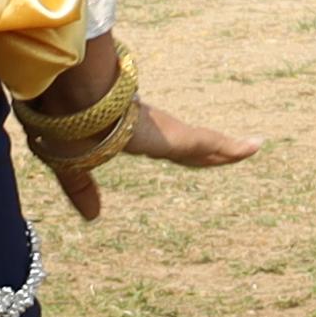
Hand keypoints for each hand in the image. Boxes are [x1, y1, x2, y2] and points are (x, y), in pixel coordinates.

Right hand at [22, 29, 256, 221]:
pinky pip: (209, 141)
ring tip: (248, 147)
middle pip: (187, 145)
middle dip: (208, 151)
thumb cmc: (62, 126)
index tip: (193, 151)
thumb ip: (81, 189)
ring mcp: (163, 130)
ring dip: (224, 149)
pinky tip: (253, 146)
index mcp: (125, 132)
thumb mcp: (69, 165)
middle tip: (228, 152)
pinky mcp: (172, 134)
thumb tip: (92, 217)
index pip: (160, 145)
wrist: (66, 99)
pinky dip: (232, 147)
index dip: (178, 150)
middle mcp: (149, 127)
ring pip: (203, 144)